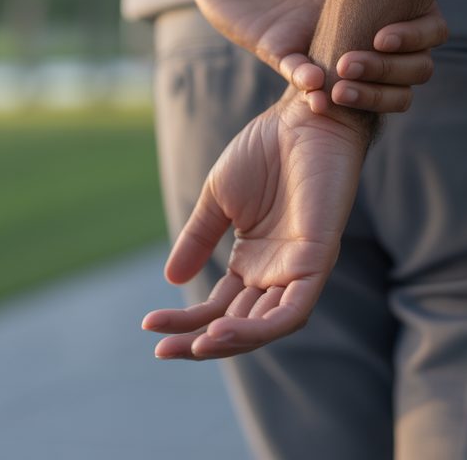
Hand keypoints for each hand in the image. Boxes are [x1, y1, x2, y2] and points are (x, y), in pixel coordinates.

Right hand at [142, 91, 368, 358]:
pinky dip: (262, 328)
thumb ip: (198, 238)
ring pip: (267, 327)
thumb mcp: (219, 198)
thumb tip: (172, 281)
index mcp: (253, 260)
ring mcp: (298, 267)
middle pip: (238, 325)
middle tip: (164, 351)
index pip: (217, 307)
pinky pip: (293, 311)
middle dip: (200, 342)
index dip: (184, 322)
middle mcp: (276, 271)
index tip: (148, 326)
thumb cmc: (267, 150)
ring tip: (196, 345)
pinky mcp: (319, 259)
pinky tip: (225, 330)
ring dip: (232, 343)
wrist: (303, 115)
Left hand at [193, 0, 446, 110]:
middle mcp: (355, 17)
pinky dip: (310, 86)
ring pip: (364, 81)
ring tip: (336, 88)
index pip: (421, 17)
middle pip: (405, 60)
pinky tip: (308, 86)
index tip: (386, 36)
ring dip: (359, 91)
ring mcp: (321, 38)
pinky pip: (305, 79)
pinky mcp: (285, 52)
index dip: (417, 33)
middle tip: (355, 63)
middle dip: (391, 71)